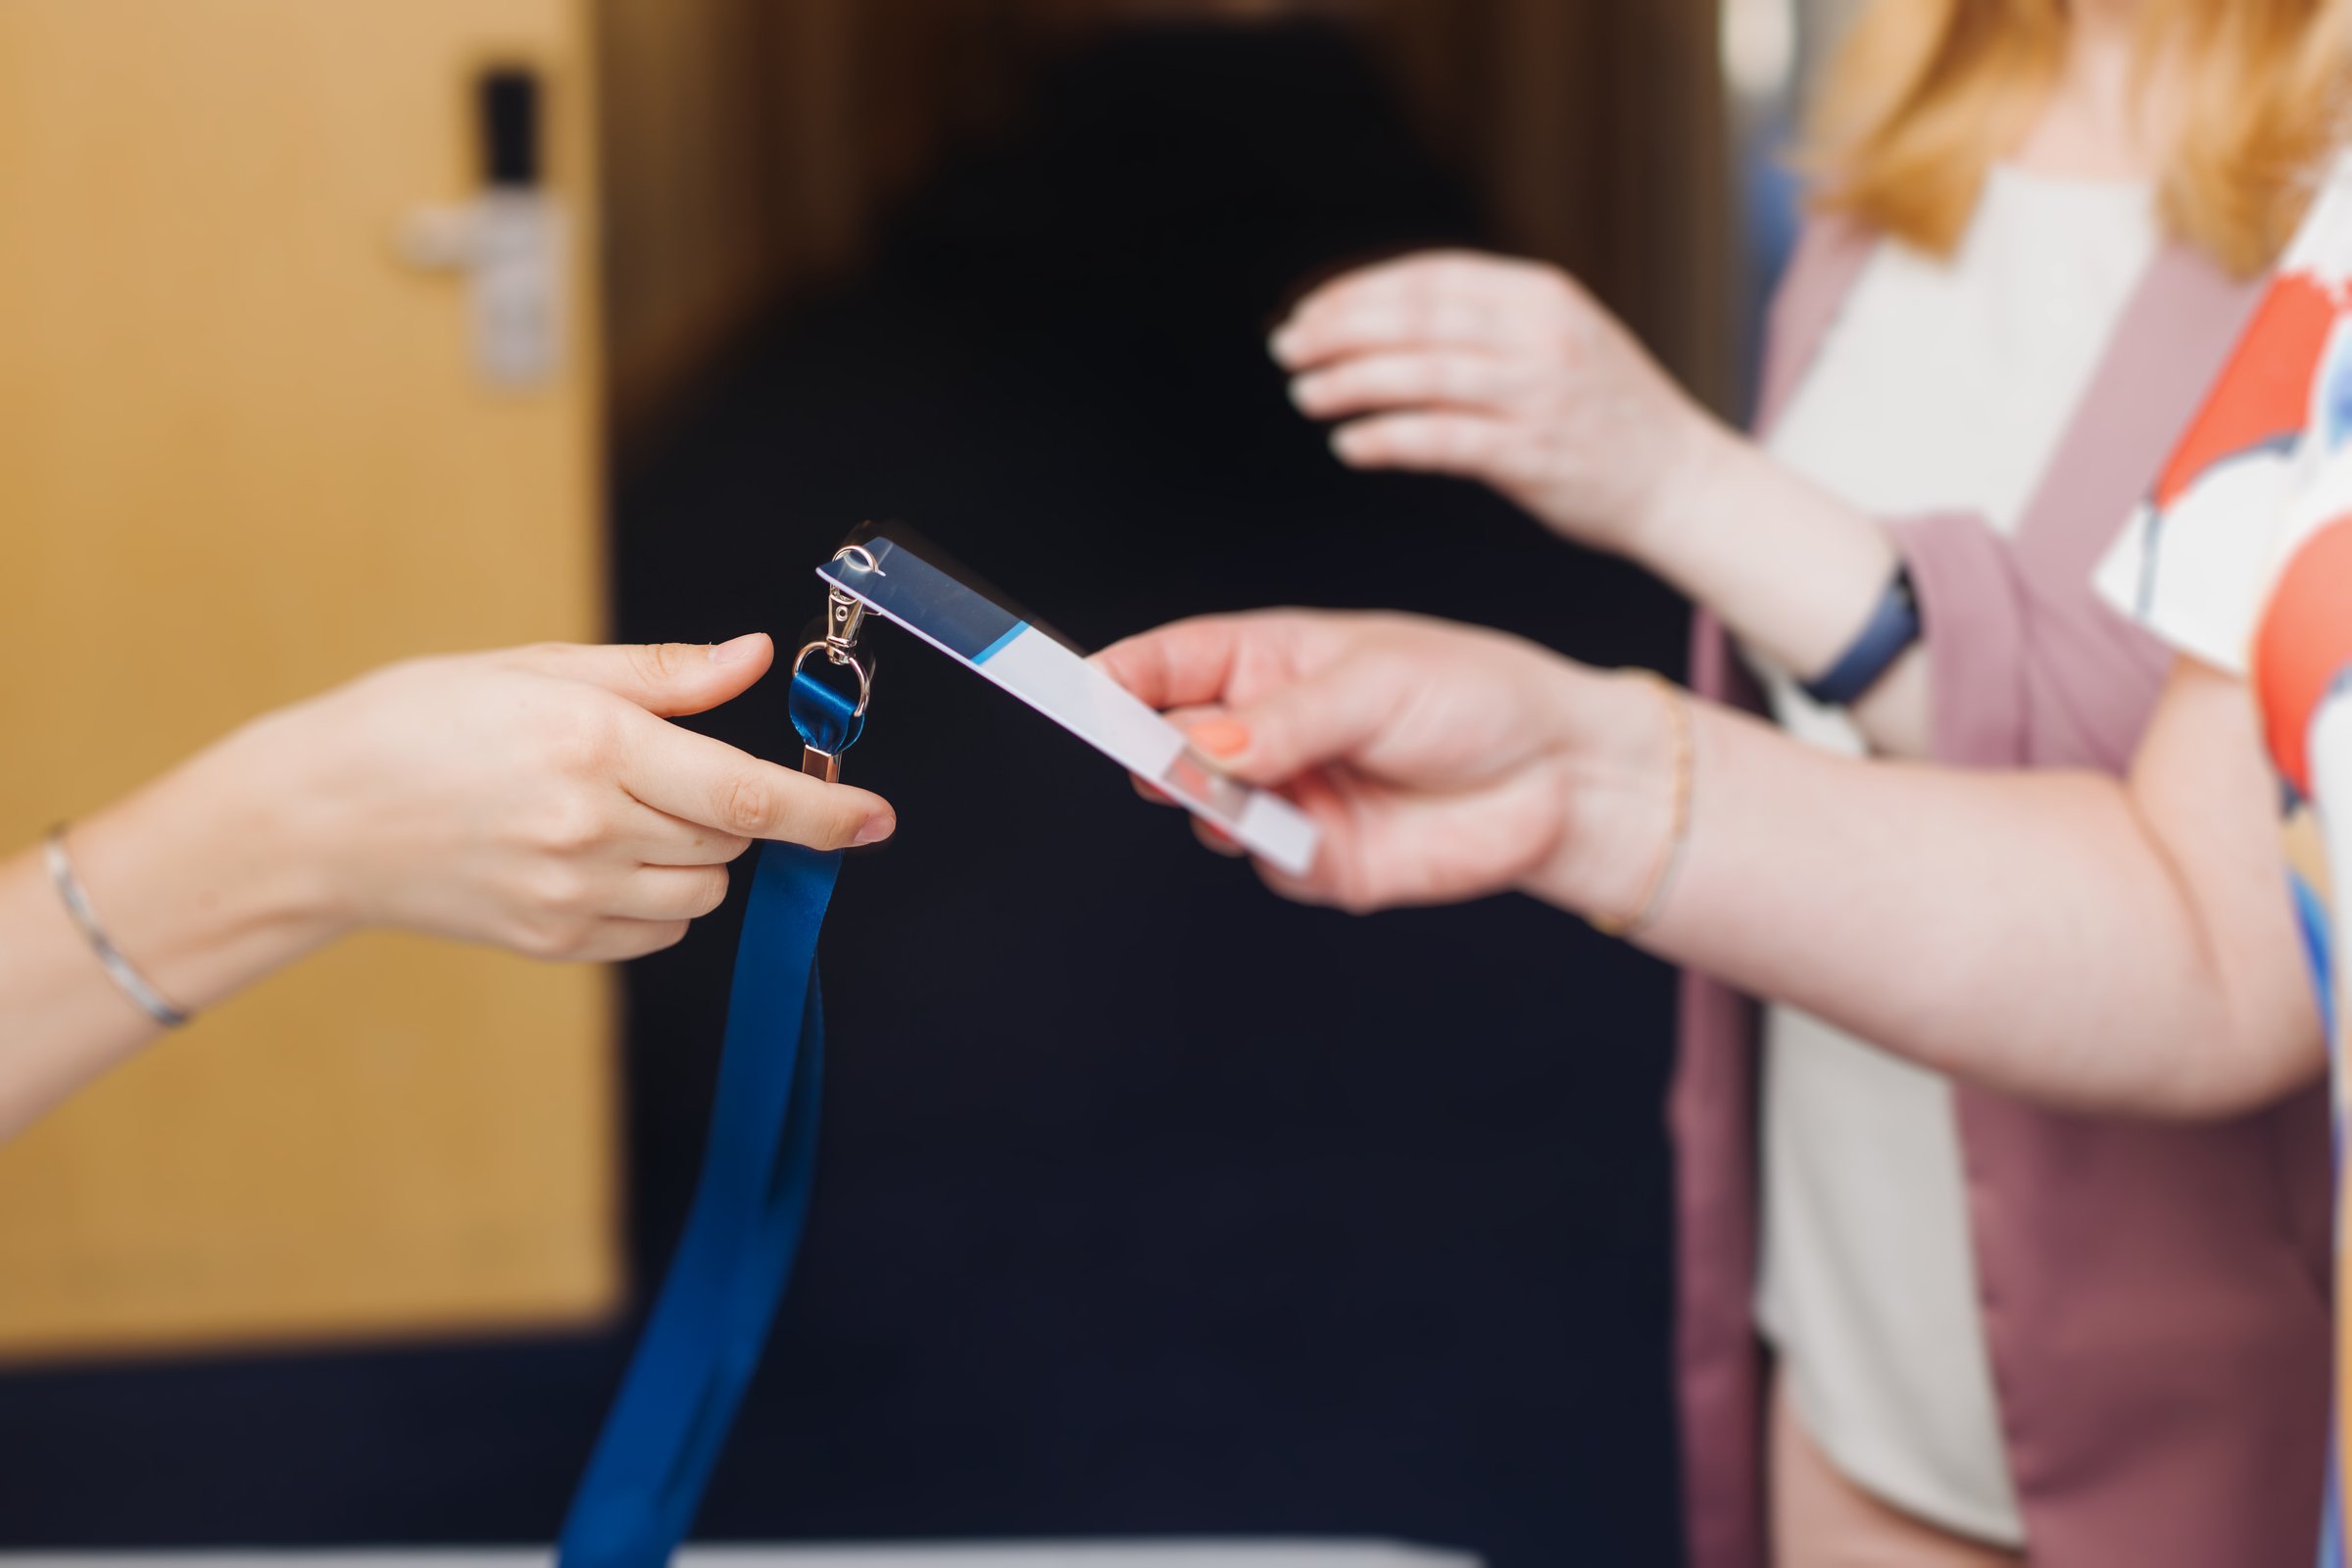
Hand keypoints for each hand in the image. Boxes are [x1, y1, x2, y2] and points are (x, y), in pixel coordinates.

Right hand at [177, 633, 893, 963]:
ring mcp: (569, 895)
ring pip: (703, 890)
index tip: (878, 819)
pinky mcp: (552, 941)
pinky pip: (658, 930)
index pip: (743, 794)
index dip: (824, 813)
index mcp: (592, 744)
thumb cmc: (421, 722)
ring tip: (613, 812)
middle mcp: (588, 826)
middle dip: (729, 809)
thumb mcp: (539, 670)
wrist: (316, 819)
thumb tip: (753, 658)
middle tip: (663, 773)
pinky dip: (657, 898)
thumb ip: (662, 675)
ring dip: (696, 855)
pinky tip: (592, 858)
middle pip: (731, 840)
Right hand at [1096, 610, 1674, 914]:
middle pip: (1162, 743)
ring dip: (1217, 805)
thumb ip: (1283, 719)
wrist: (1562, 779)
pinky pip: (1264, 865)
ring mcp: (1283, 798)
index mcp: (1264, 659)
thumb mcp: (1375, 685)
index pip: (1162, 664)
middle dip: (1150, 751)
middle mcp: (1260, 731)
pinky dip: (1277, 852)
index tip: (1074, 691)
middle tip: (1156, 758)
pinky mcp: (1314, 863)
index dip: (1113, 678)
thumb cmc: (1474, 698)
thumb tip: (1196, 747)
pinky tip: (1325, 829)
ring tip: (1259, 787)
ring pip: (1203, 811)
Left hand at [1273, 250, 1730, 556]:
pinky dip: (1388, 439)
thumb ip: (1487, 322)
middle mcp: (1541, 336)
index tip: (1309, 312)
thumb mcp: (1558, 338)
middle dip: (1340, 330)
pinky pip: (1442, 440)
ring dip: (1352, 383)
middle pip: (1417, 318)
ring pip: (1423, 375)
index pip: (1430, 277)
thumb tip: (1381, 319)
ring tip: (1304, 395)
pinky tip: (1349, 446)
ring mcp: (1540, 394)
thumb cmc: (1605, 416)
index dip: (1359, 291)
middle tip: (1287, 349)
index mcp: (1542, 294)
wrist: (1682, 483)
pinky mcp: (1533, 455)